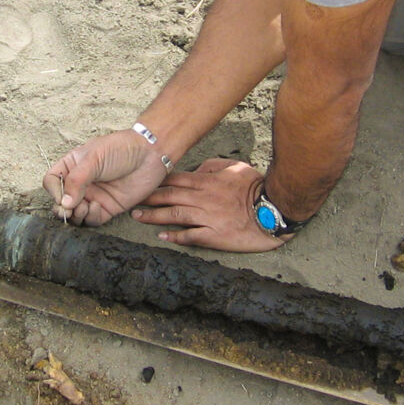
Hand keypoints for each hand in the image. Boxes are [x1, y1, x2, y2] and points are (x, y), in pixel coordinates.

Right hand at [43, 130, 169, 225]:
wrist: (150, 154)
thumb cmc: (121, 149)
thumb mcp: (94, 158)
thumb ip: (76, 180)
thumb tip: (64, 203)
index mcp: (72, 166)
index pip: (52, 182)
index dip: (53, 191)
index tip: (61, 196)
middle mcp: (81, 183)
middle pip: (61, 202)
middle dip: (61, 208)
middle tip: (67, 210)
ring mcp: (94, 196)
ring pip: (75, 214)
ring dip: (75, 215)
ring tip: (83, 208)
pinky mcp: (108, 208)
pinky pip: (92, 220)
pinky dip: (90, 217)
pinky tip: (97, 207)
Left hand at [130, 158, 293, 252]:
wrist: (272, 209)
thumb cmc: (255, 186)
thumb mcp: (234, 167)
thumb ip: (212, 166)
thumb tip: (196, 171)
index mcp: (206, 182)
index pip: (175, 180)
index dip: (157, 182)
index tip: (142, 183)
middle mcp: (202, 198)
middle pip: (169, 197)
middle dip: (149, 199)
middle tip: (131, 201)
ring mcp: (207, 217)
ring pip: (175, 215)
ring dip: (154, 217)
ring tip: (138, 217)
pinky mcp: (214, 235)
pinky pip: (191, 235)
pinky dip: (176, 236)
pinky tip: (163, 237)